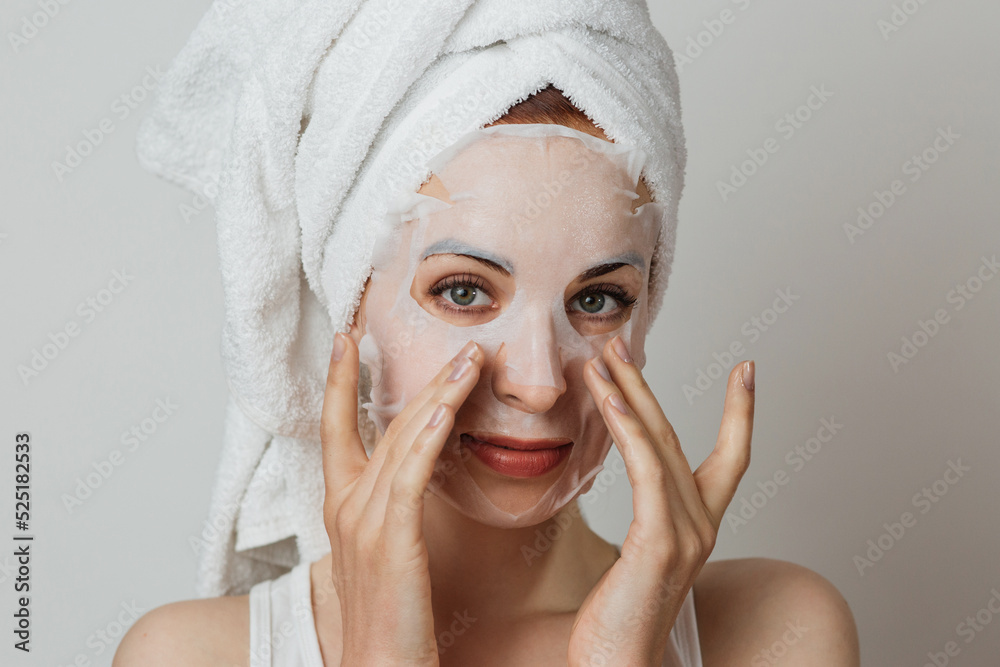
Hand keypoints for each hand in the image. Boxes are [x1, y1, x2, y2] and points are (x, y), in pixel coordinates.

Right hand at [320, 333, 483, 665]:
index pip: (337, 427)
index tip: (346, 339)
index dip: (339, 381)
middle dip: (423, 380)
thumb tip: (416, 474)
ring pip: (402, 439)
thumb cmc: (391, 615)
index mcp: (342, 506)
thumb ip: (393, 508)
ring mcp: (363, 520)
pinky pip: (410, 475)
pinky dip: (427, 438)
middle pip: (384, 424)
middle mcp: (346, 505)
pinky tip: (447, 409)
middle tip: (461, 345)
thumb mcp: (385, 551)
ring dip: (439, 395)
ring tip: (471, 360)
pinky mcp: (389, 539)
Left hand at [567, 336, 754, 666]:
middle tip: (618, 344)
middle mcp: (700, 525)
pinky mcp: (660, 542)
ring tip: (602, 358)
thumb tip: (634, 494)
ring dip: (627, 394)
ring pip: (657, 444)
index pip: (732, 458)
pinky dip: (629, 429)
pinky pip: (646, 471)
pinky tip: (610, 400)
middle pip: (674, 437)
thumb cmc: (617, 624)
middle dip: (645, 384)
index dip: (742, 412)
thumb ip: (645, 524)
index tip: (748, 369)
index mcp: (698, 527)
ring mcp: (685, 533)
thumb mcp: (638, 563)